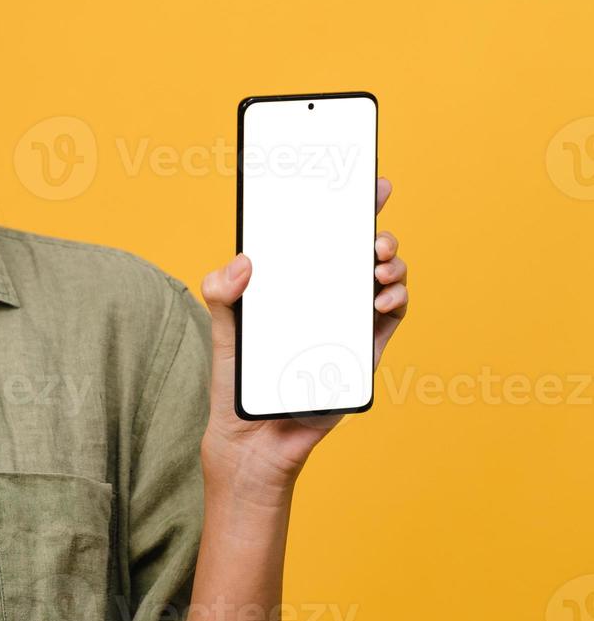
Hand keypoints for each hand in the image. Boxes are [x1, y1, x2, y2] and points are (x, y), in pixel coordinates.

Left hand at [199, 176, 408, 492]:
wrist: (255, 439)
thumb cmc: (237, 381)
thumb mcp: (223, 332)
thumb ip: (222, 295)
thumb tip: (242, 262)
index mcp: (292, 282)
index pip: (321, 235)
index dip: (345, 206)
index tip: (365, 182)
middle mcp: (323, 294)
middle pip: (359, 249)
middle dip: (375, 230)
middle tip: (370, 237)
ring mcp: (347, 319)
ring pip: (384, 276)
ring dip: (391, 263)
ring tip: (374, 267)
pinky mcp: (364, 348)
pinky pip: (392, 315)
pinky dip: (397, 299)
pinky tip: (380, 297)